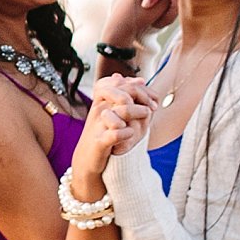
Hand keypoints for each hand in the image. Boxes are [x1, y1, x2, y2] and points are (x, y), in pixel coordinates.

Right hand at [70, 74, 155, 191]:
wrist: (86, 159)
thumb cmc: (103, 134)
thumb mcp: (114, 112)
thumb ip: (126, 95)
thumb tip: (140, 79)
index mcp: (102, 100)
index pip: (122, 83)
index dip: (140, 88)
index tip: (153, 99)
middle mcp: (99, 109)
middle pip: (123, 93)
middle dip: (142, 97)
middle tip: (152, 107)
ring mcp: (99, 125)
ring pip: (121, 110)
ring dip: (137, 111)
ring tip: (146, 116)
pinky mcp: (100, 142)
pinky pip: (116, 133)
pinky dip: (127, 133)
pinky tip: (131, 133)